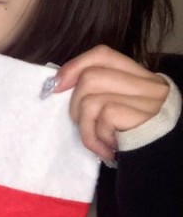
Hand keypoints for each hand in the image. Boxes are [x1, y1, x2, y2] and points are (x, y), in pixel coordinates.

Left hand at [52, 45, 168, 161]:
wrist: (159, 161)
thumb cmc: (131, 137)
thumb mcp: (117, 108)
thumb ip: (98, 91)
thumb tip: (58, 84)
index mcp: (141, 77)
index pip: (103, 55)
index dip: (75, 66)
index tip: (57, 85)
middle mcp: (148, 85)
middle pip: (90, 77)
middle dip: (74, 105)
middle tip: (83, 126)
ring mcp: (147, 100)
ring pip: (91, 100)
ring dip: (85, 126)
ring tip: (97, 141)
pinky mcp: (142, 117)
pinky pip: (103, 118)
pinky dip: (97, 138)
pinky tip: (108, 148)